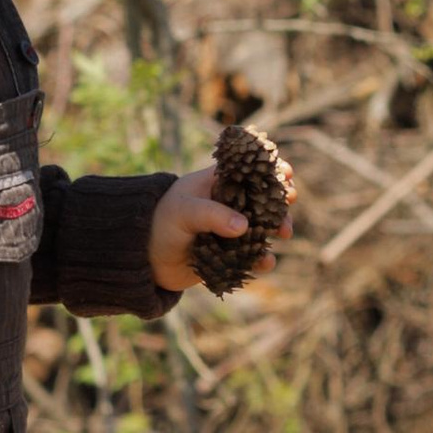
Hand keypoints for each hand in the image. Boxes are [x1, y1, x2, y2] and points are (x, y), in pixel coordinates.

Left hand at [149, 163, 285, 295]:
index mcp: (218, 183)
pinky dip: (261, 259)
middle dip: (279, 203)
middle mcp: (228, 204)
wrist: (144, 257)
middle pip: (263, 200)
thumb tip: (244, 227)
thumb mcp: (184, 212)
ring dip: (276, 229)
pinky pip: (252, 256)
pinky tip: (265, 263)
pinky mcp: (230, 255)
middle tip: (288, 207)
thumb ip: (212, 215)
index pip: (249, 170)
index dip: (270, 169)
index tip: (287, 174)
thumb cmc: (161, 222)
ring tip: (283, 234)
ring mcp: (230, 229)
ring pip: (263, 228)